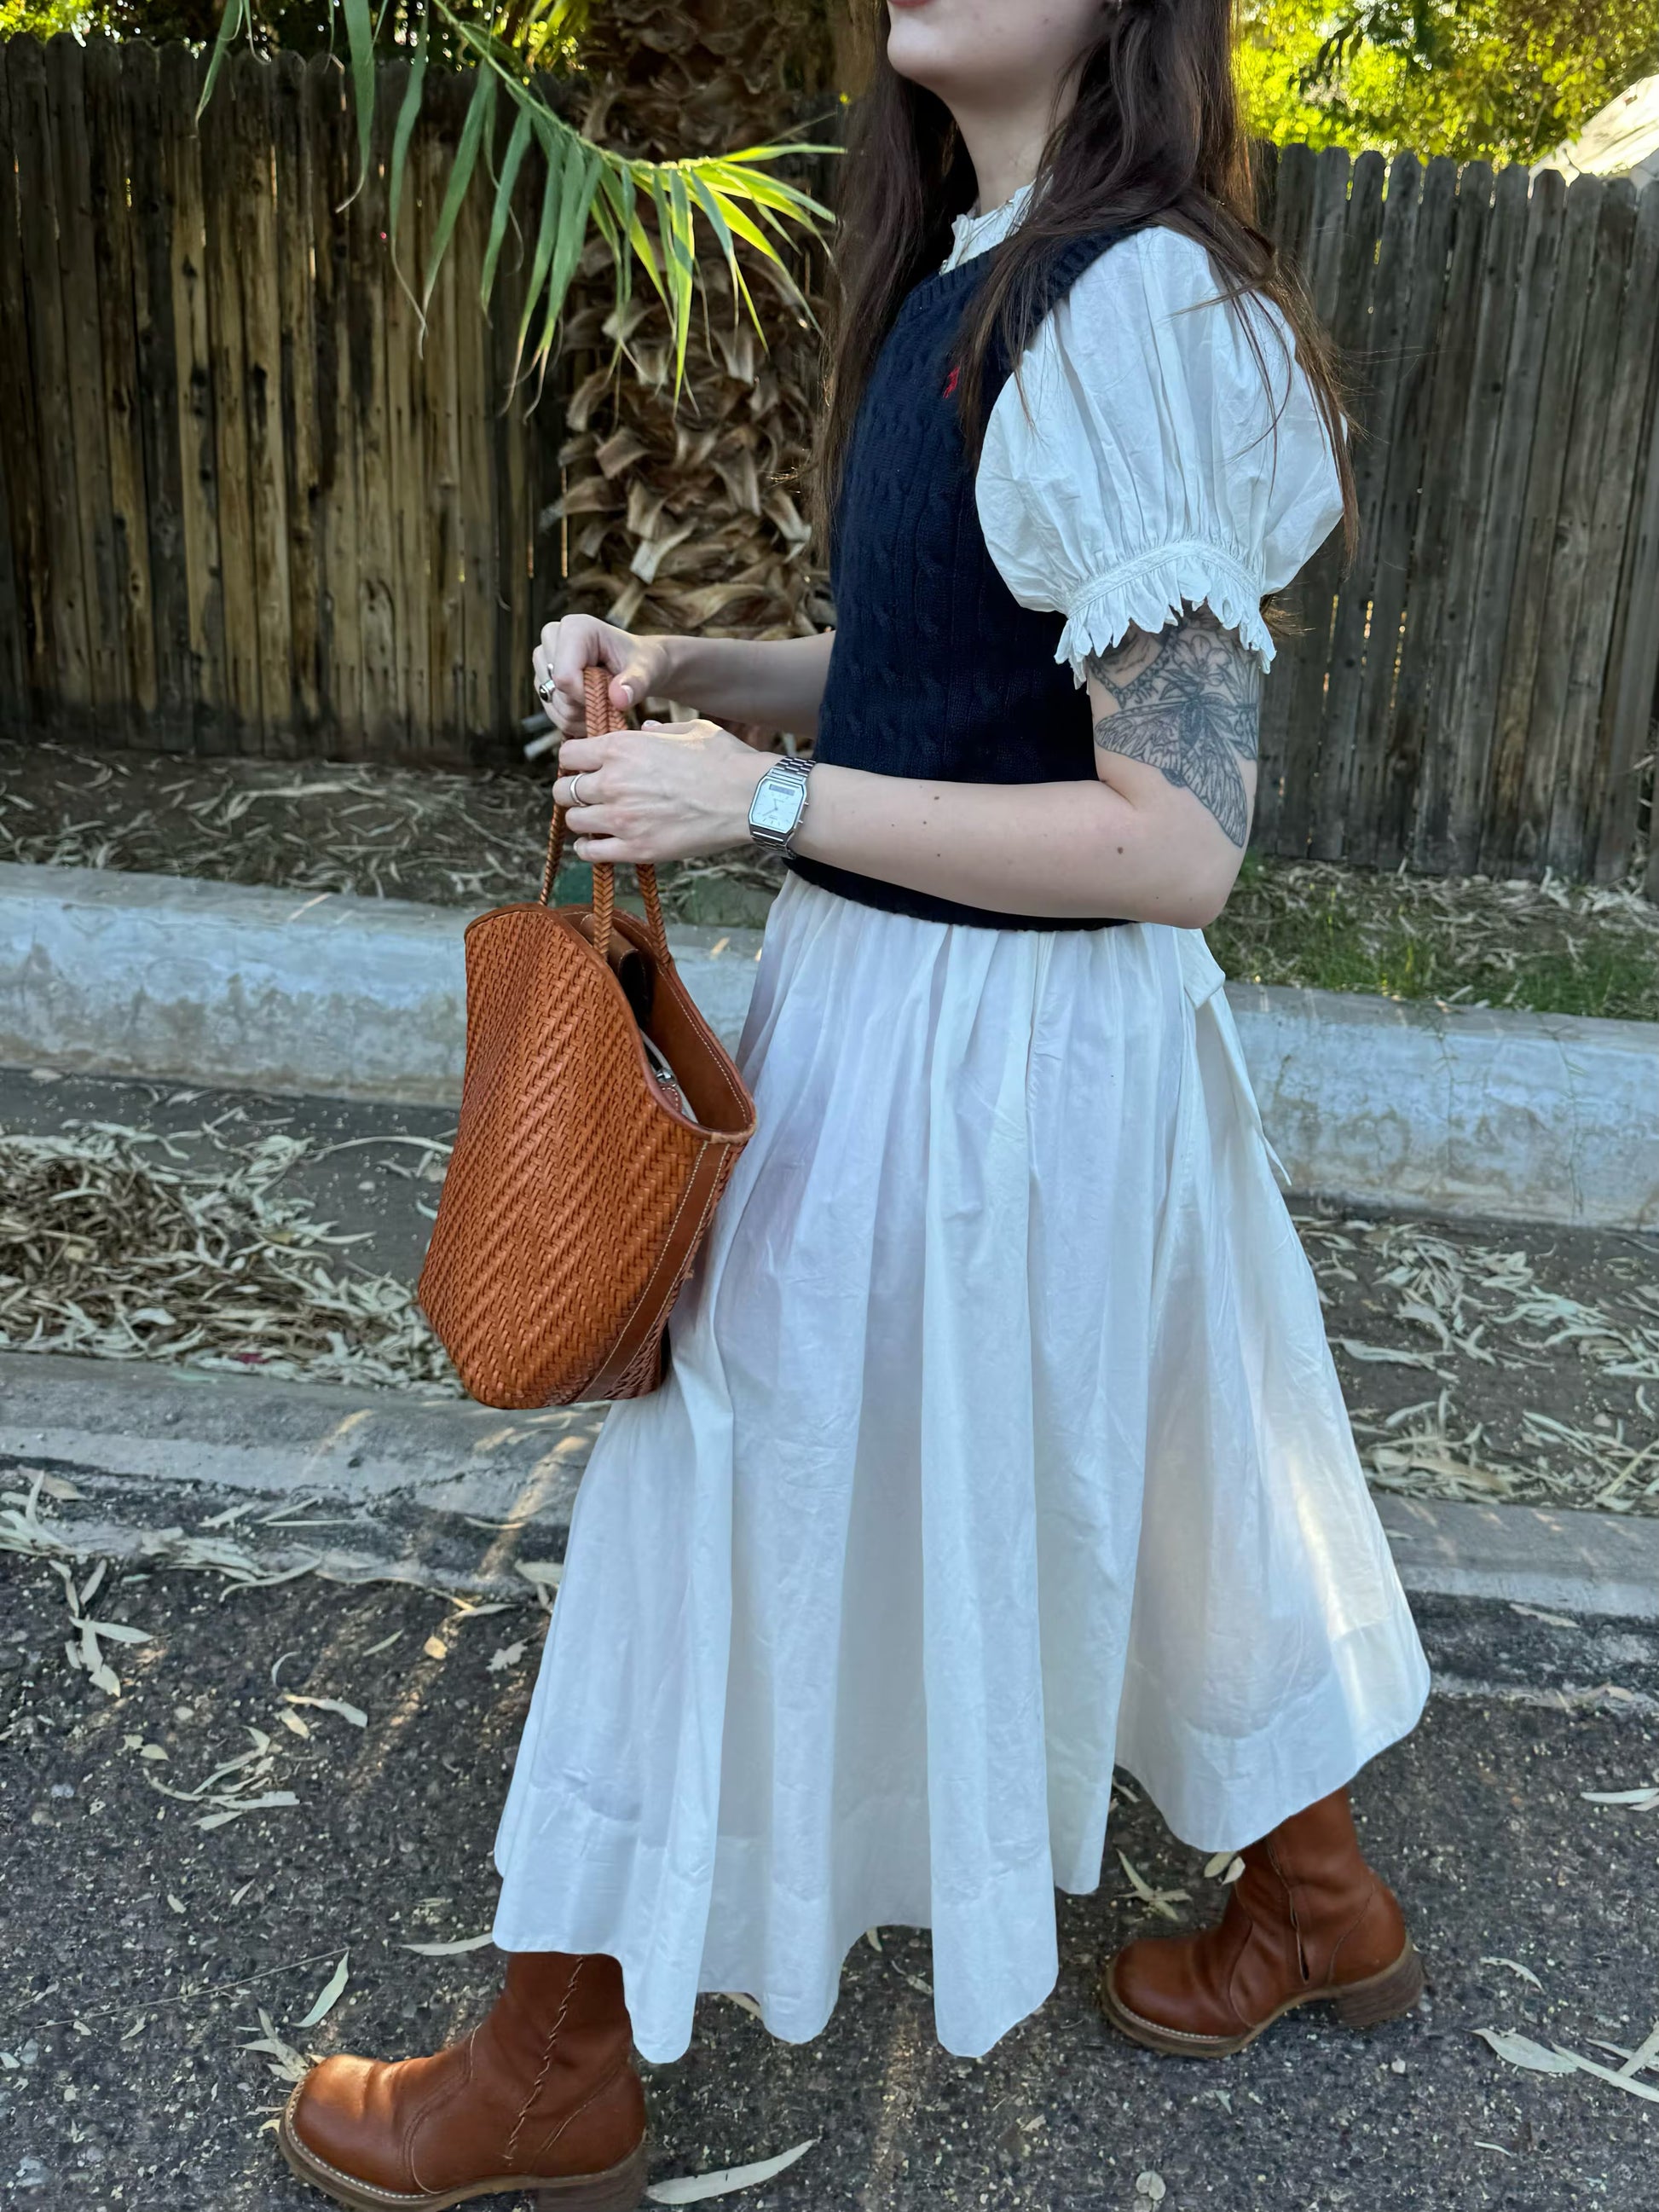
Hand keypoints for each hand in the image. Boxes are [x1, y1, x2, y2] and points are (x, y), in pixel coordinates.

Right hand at [532, 614, 677, 737]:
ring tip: (602, 704)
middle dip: (583, 705)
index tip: (609, 698)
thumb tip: (619, 699)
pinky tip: (591, 711)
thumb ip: (636, 684)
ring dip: (579, 716)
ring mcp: (544, 658)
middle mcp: (553, 638)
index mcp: (575, 628)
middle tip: (609, 699)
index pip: (564, 676)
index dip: (586, 697)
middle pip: (555, 690)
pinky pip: (551, 711)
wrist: (638, 667)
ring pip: (551, 704)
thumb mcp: (646, 672)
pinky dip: (572, 720)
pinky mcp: (543, 677)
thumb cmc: (642, 663)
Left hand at [554, 718, 768, 864]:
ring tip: (597, 822)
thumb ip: (658, 732)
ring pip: (574, 822)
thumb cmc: (724, 761)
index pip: (569, 753)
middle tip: (589, 797)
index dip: (575, 761)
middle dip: (572, 792)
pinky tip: (600, 845)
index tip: (586, 768)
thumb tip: (645, 733)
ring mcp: (622, 818)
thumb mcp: (689, 730)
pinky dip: (590, 850)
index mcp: (622, 747)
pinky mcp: (636, 849)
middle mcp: (614, 781)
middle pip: (564, 790)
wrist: (749, 798)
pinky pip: (591, 853)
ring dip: (583, 821)